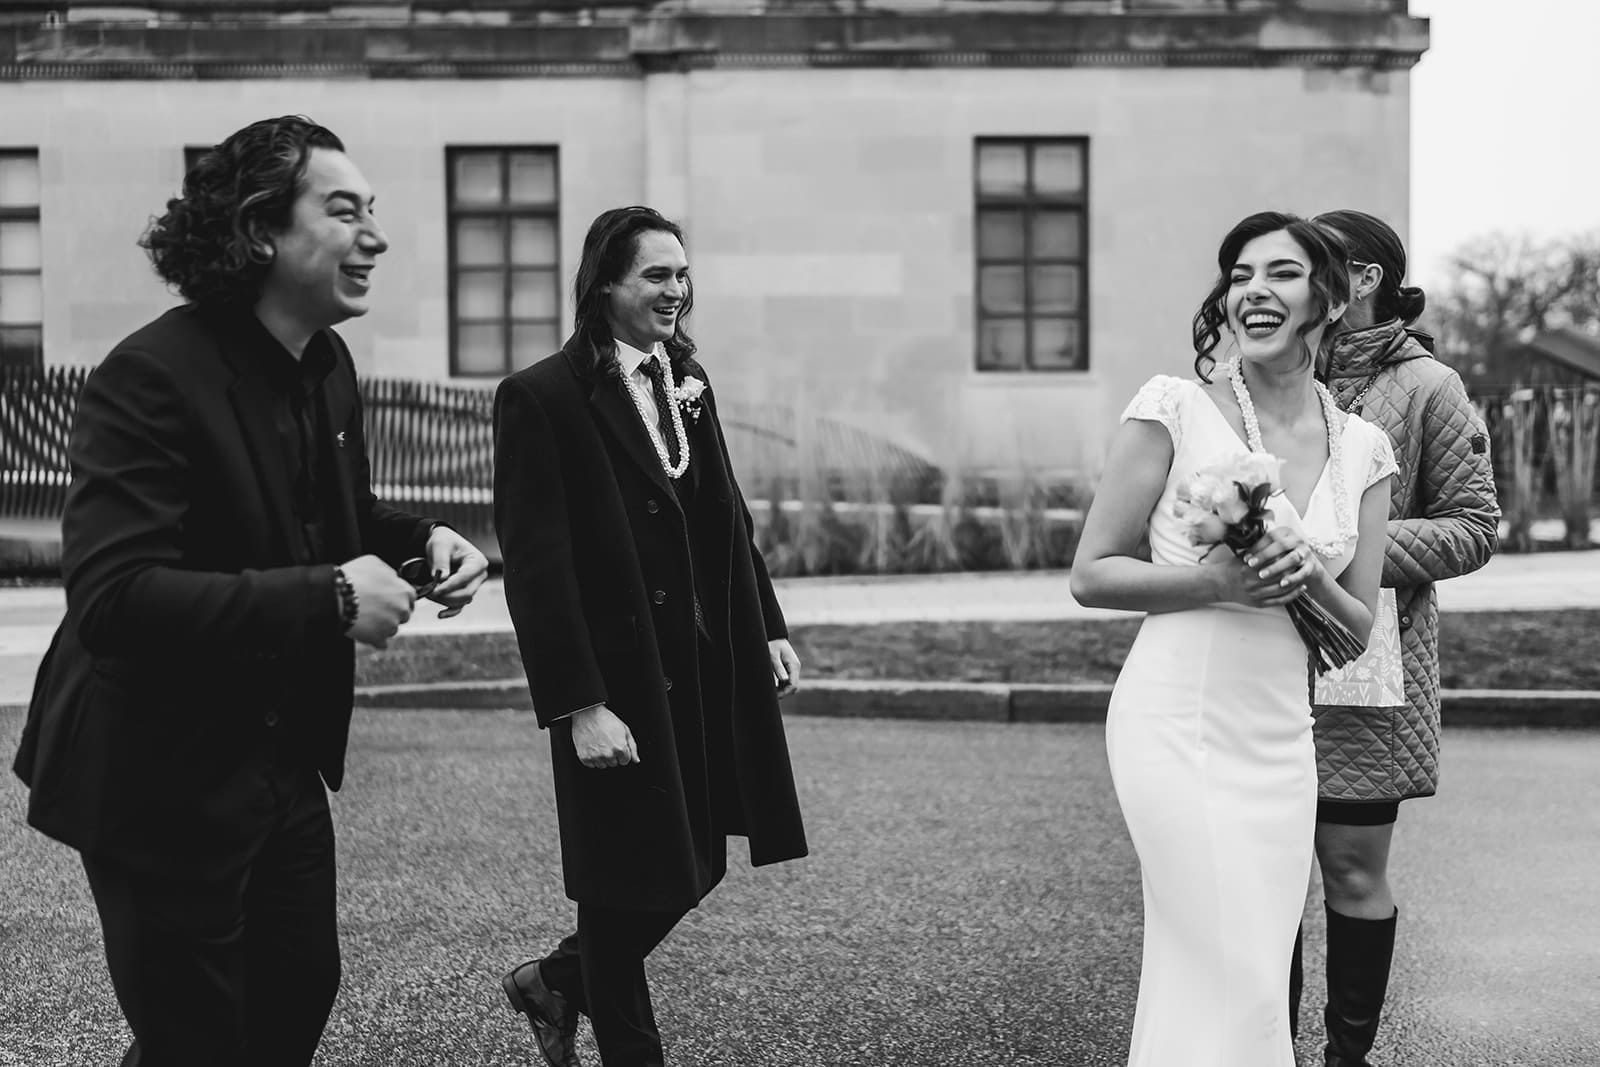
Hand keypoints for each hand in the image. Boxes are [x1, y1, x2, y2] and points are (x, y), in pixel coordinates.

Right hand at [340, 554, 415, 648]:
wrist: (335, 596)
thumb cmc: (352, 577)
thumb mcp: (374, 563)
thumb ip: (389, 572)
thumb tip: (393, 577)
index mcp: (404, 590)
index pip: (410, 597)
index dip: (398, 597)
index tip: (390, 598)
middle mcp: (402, 609)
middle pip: (403, 613)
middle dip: (392, 611)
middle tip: (376, 607)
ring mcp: (391, 625)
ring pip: (392, 628)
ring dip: (383, 624)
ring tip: (366, 617)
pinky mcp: (378, 638)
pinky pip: (381, 642)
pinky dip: (375, 639)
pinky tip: (367, 631)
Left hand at [421, 526, 488, 618]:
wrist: (441, 545)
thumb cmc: (443, 541)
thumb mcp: (440, 545)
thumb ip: (441, 561)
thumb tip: (442, 578)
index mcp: (478, 562)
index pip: (465, 578)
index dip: (449, 586)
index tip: (433, 589)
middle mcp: (480, 576)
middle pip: (466, 593)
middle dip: (445, 595)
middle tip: (427, 592)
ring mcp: (474, 586)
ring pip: (461, 601)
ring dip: (444, 601)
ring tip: (428, 593)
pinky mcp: (466, 593)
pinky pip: (460, 606)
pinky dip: (450, 611)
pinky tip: (440, 614)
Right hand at [571, 705, 638, 768]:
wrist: (588, 714)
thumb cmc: (606, 719)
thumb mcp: (625, 730)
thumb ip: (632, 747)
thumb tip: (636, 759)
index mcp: (619, 748)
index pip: (625, 761)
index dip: (622, 753)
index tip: (617, 745)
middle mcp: (608, 755)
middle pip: (614, 763)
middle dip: (613, 755)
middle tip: (608, 743)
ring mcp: (595, 757)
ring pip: (603, 765)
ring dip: (602, 758)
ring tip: (600, 744)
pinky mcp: (584, 757)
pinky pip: (591, 765)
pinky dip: (592, 758)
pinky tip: (593, 747)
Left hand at [769, 638, 800, 697]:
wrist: (774, 637)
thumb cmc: (772, 645)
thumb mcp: (772, 655)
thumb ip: (778, 667)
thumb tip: (784, 680)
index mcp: (794, 666)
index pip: (793, 685)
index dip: (785, 692)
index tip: (775, 696)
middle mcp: (795, 668)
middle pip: (793, 687)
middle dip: (784, 693)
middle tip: (772, 696)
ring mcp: (792, 669)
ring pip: (790, 685)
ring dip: (782, 690)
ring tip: (771, 692)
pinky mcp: (788, 670)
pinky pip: (787, 682)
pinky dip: (781, 686)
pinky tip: (772, 687)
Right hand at [1203, 528, 1317, 609]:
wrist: (1218, 584)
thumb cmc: (1232, 567)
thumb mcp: (1244, 555)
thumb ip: (1259, 550)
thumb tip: (1278, 540)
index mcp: (1249, 569)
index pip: (1274, 563)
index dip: (1287, 559)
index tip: (1296, 553)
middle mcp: (1252, 583)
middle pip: (1280, 576)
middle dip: (1293, 570)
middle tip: (1303, 563)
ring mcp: (1256, 595)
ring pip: (1282, 590)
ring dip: (1295, 583)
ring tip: (1304, 575)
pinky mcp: (1258, 604)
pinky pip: (1279, 601)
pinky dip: (1292, 595)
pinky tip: (1300, 589)